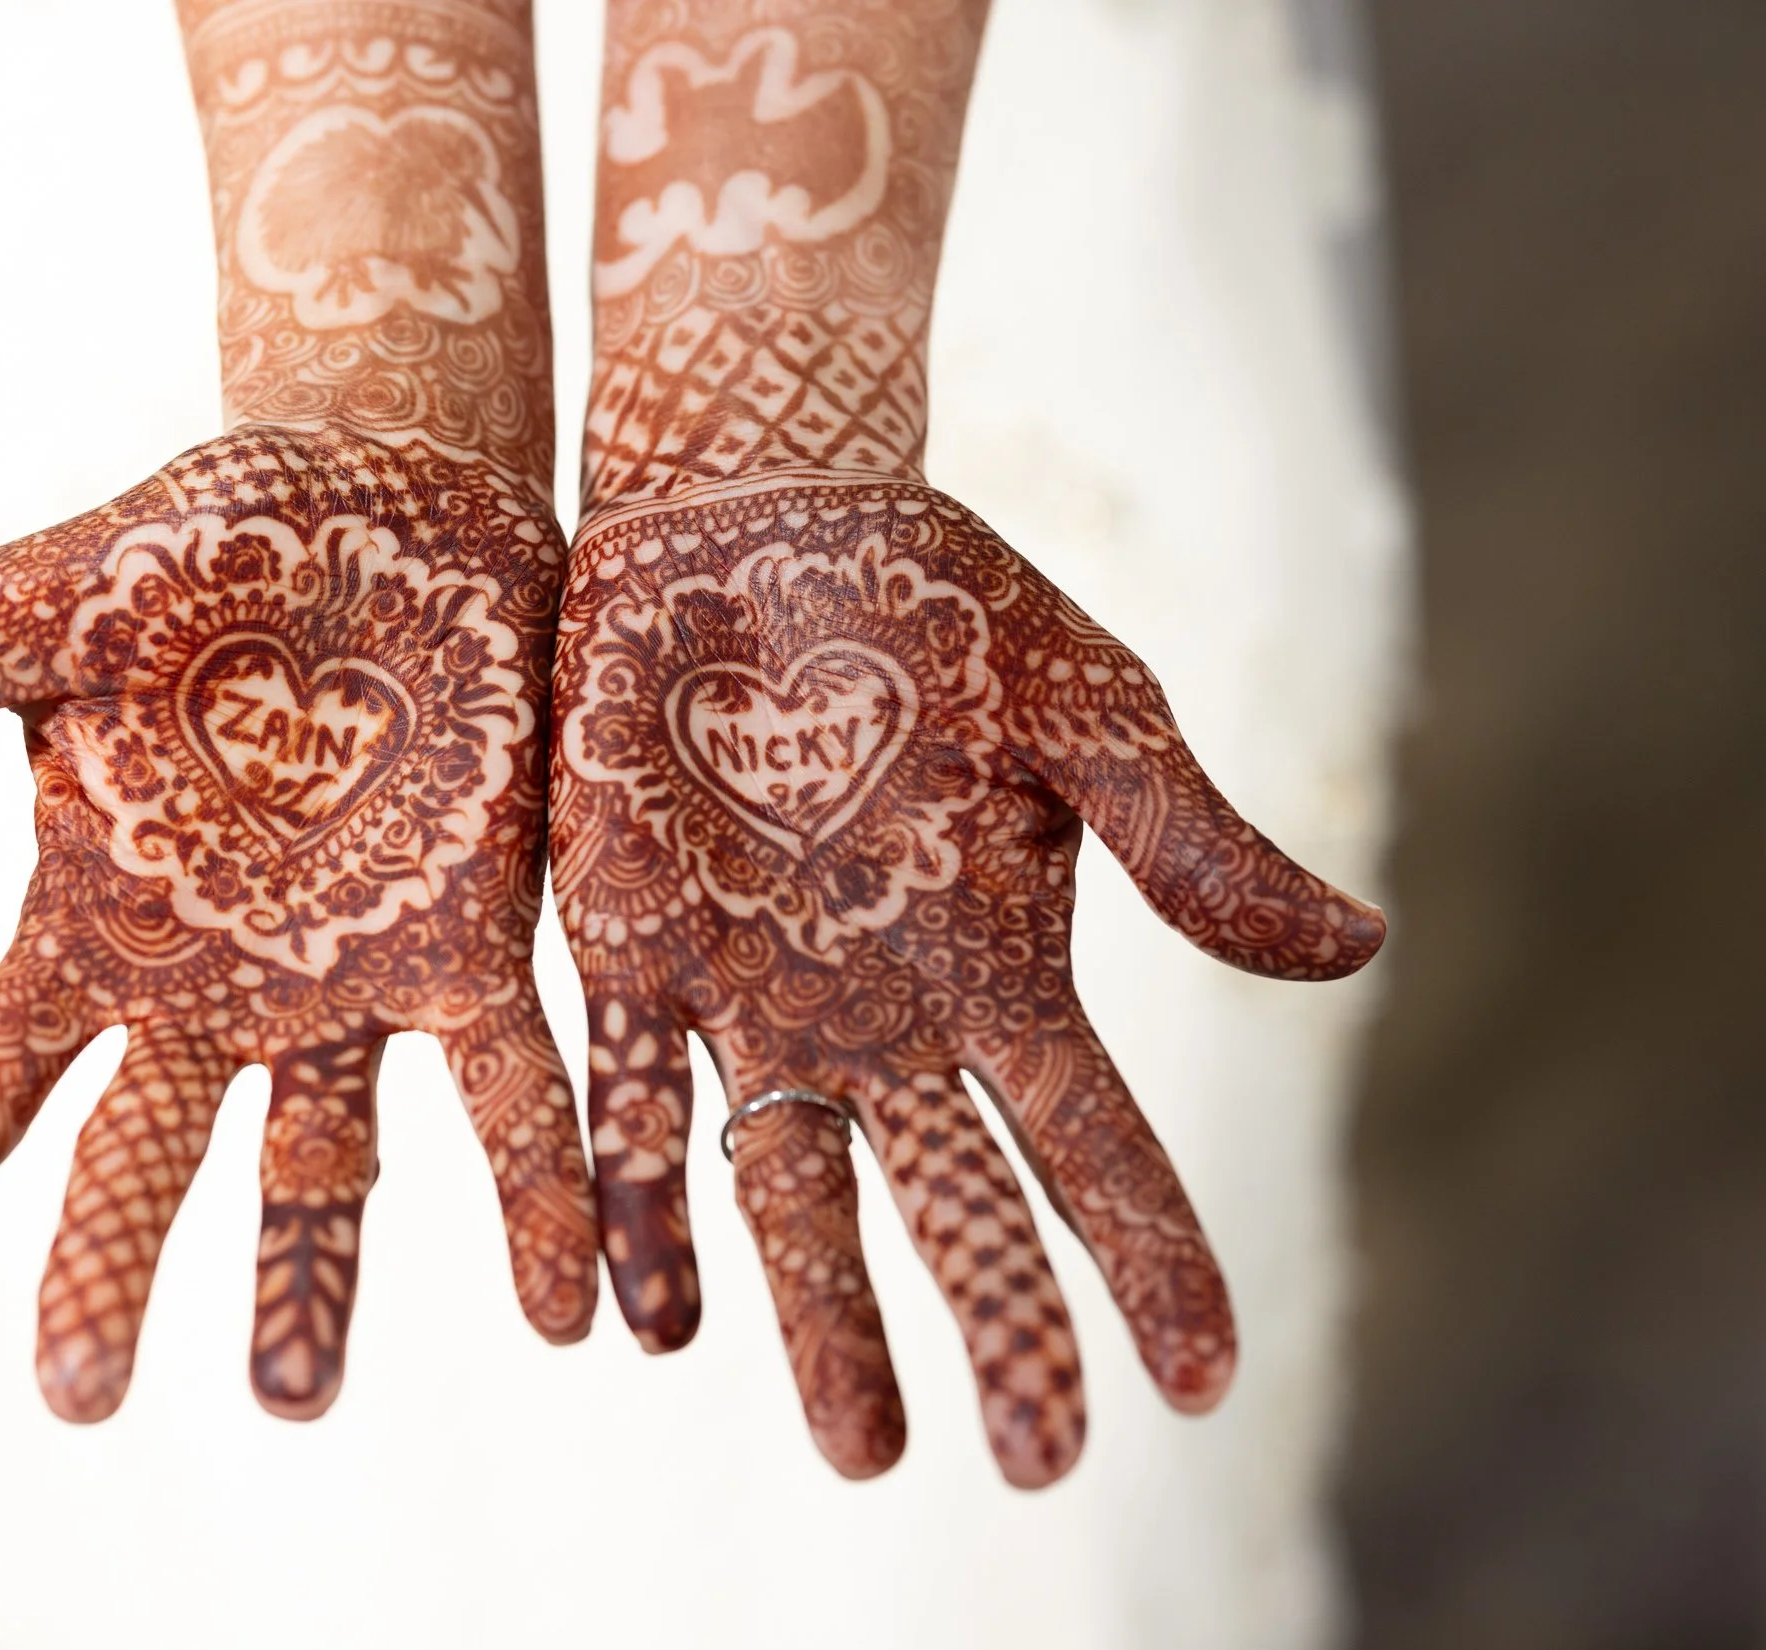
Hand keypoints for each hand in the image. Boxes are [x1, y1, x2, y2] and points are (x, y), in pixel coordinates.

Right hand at [0, 426, 597, 1421]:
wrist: (389, 488)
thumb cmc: (197, 546)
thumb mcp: (38, 608)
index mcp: (91, 924)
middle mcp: (213, 987)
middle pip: (142, 1156)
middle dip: (106, 1268)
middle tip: (77, 1395)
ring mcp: (345, 982)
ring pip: (324, 1165)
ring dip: (314, 1281)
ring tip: (298, 1395)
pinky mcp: (474, 946)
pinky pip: (509, 1090)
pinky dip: (538, 1194)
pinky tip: (569, 1300)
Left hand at [550, 470, 1383, 1482]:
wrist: (756, 519)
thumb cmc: (940, 604)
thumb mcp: (1085, 714)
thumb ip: (1186, 840)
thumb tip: (1361, 951)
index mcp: (999, 971)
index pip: (1091, 1142)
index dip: (1147, 1260)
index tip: (1201, 1382)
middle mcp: (878, 1017)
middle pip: (947, 1202)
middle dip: (996, 1326)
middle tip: (1038, 1465)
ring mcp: (749, 997)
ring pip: (784, 1192)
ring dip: (819, 1317)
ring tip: (864, 1450)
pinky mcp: (627, 949)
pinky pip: (621, 1099)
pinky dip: (632, 1202)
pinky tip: (640, 1313)